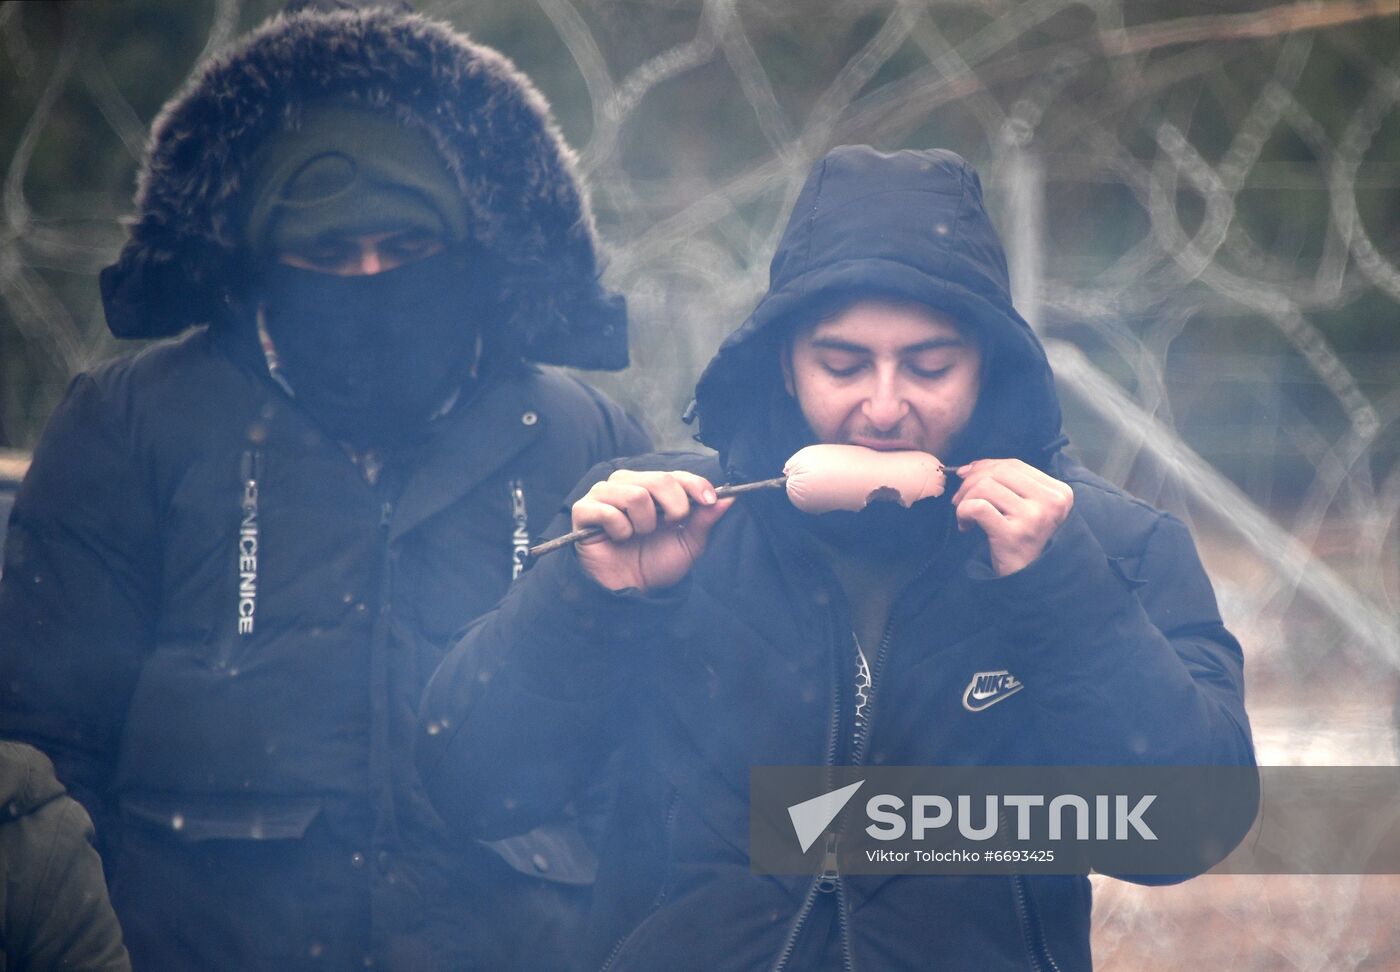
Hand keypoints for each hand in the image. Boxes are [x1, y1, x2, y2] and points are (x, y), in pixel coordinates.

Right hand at [571, 470, 734, 591]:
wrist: (631, 591)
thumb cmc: (656, 564)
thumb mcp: (689, 543)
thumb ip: (705, 519)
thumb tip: (730, 498)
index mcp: (652, 488)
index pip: (675, 474)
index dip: (695, 484)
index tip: (709, 500)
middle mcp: (627, 484)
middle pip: (658, 479)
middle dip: (673, 507)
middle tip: (668, 527)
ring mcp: (603, 495)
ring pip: (634, 494)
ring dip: (644, 523)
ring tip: (638, 535)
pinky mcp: (584, 510)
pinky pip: (608, 511)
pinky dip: (619, 530)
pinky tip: (617, 538)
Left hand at [951, 459, 1073, 576]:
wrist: (1026, 578)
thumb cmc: (1022, 540)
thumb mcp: (1027, 507)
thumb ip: (1008, 483)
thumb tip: (970, 467)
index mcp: (1059, 492)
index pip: (1014, 464)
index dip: (985, 466)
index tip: (967, 476)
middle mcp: (1051, 502)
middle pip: (999, 472)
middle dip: (971, 481)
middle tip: (959, 499)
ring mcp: (1034, 517)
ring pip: (986, 487)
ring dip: (965, 499)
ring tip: (965, 516)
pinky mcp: (1014, 533)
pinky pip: (978, 507)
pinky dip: (964, 512)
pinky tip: (965, 526)